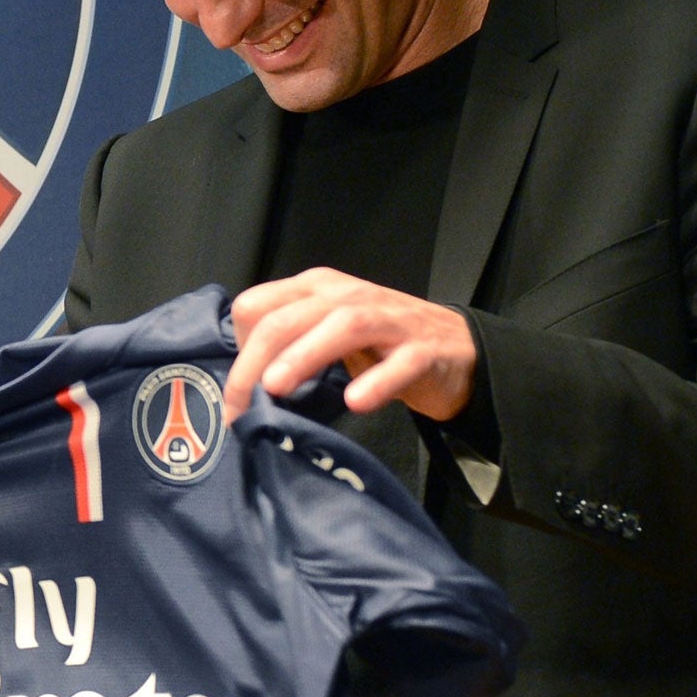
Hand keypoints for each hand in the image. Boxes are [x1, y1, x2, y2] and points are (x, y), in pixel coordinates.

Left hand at [226, 268, 476, 424]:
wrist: (456, 349)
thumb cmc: (379, 342)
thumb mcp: (324, 332)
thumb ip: (287, 345)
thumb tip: (242, 384)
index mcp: (315, 289)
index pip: (257, 306)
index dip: (239, 348)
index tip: (241, 390)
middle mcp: (347, 295)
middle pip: (287, 318)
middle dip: (254, 363)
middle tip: (241, 407)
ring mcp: (389, 320)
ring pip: (342, 326)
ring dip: (304, 355)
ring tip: (276, 388)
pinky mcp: (424, 350)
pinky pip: (400, 363)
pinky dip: (376, 382)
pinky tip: (356, 401)